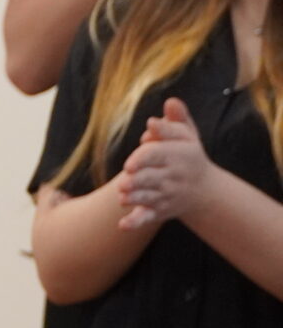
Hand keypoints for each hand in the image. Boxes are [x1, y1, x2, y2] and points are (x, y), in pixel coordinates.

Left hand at [117, 98, 214, 227]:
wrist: (204, 190)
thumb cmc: (187, 155)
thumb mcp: (187, 135)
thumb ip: (176, 119)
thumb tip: (170, 101)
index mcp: (178, 155)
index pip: (158, 155)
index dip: (143, 158)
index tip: (129, 164)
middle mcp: (172, 177)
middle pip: (151, 179)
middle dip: (137, 181)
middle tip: (124, 182)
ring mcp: (165, 196)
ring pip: (147, 198)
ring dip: (134, 199)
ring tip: (122, 196)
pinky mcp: (159, 211)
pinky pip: (147, 218)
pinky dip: (136, 223)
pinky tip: (122, 226)